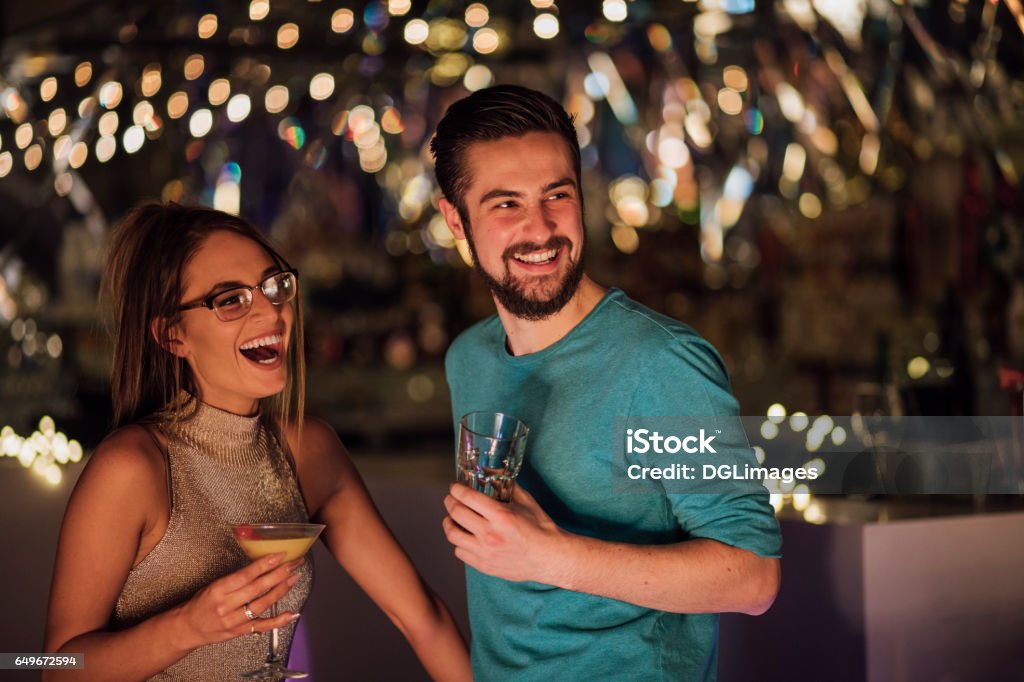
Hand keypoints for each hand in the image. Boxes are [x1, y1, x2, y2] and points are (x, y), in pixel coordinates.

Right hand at [173, 553, 301, 650]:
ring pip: (262, 605)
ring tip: (293, 579)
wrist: (187, 628)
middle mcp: (227, 605)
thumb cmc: (200, 603)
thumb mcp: (213, 585)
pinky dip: (278, 621)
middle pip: (257, 589)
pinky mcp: (239, 632)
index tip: (280, 555)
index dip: (264, 564)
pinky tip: (291, 613)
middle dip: (279, 575)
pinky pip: (262, 626)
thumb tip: (261, 566)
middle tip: (293, 564)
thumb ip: (235, 578)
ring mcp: (234, 620)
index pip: (245, 575)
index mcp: (219, 589)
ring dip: (280, 591)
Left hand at [442, 483, 565, 583]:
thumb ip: (508, 487)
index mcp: (501, 515)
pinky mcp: (484, 565)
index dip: (456, 489)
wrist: (549, 557)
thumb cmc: (540, 529)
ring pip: (452, 535)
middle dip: (450, 502)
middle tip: (451, 499)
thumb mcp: (526, 502)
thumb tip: (494, 474)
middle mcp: (490, 534)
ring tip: (452, 518)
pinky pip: (459, 552)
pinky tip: (464, 537)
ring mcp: (485, 552)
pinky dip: (458, 543)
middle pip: (456, 513)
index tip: (455, 487)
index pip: (468, 497)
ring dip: (449, 523)